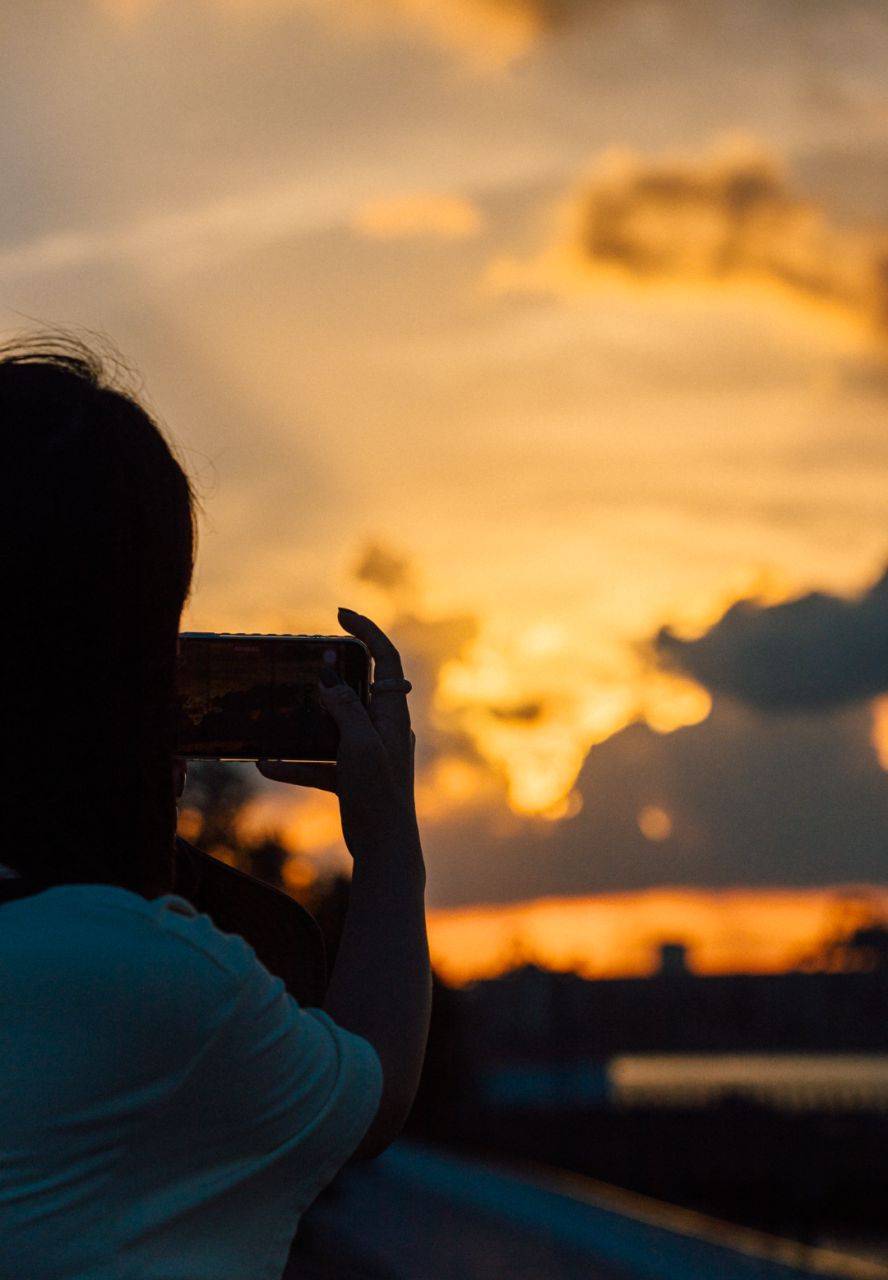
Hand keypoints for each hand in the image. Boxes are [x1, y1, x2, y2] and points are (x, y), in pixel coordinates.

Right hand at [258, 608, 418, 859]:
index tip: (340, 615)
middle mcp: (382, 729)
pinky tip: (267, 764)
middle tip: (300, 662)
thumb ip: (343, 706)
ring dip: (304, 722)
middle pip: (356, 689)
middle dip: (327, 675)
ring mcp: (366, 753)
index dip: (367, 632)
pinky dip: (295, 763)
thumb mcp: (360, 744)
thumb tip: (327, 670)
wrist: (384, 849)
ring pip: (331, 726)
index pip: (386, 660)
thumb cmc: (379, 793)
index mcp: (392, 715)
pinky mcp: (350, 778)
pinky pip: (319, 762)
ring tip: (274, 713)